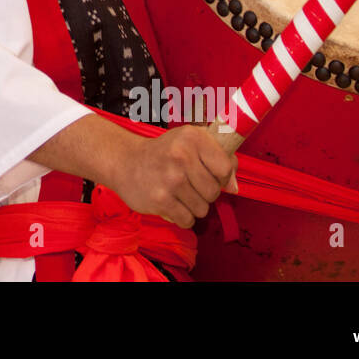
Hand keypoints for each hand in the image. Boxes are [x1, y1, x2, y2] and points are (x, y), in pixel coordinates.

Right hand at [108, 125, 237, 227]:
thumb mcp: (190, 143)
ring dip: (193, 206)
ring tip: (179, 193)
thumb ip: (219, 159)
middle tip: (189, 184)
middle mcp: (181, 156)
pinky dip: (182, 217)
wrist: (124, 161)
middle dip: (205, 193)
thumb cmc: (163, 153)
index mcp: (192, 138)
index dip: (221, 176)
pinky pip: (188, 220)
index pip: (226, 167)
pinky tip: (172, 203)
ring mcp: (171, 179)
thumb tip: (234, 188)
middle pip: (214, 192)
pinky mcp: (160, 200)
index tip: (209, 174)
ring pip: (202, 209)